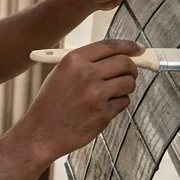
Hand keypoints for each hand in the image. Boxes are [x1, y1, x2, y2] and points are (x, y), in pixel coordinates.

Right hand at [17, 39, 139, 162]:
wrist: (41, 133)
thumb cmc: (49, 105)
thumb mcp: (60, 74)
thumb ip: (85, 63)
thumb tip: (116, 57)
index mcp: (73, 60)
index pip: (110, 46)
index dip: (128, 46)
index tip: (138, 49)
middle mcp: (86, 74)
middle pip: (124, 63)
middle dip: (132, 68)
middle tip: (130, 73)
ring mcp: (96, 94)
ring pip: (128, 83)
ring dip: (126, 87)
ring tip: (112, 93)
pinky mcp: (103, 113)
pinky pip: (123, 102)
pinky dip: (118, 104)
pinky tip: (103, 108)